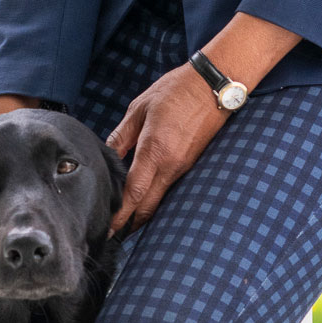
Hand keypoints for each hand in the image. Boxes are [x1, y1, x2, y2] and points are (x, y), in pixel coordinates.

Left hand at [105, 63, 227, 233]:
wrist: (214, 86)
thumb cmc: (176, 90)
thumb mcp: (140, 108)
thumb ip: (122, 135)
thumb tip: (107, 155)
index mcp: (155, 150)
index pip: (134, 192)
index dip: (120, 215)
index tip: (109, 231)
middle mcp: (171, 164)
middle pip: (148, 206)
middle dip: (130, 224)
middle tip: (113, 236)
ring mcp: (184, 166)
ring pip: (160, 199)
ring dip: (143, 213)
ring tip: (125, 223)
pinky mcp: (191, 164)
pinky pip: (170, 188)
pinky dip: (156, 199)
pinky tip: (145, 200)